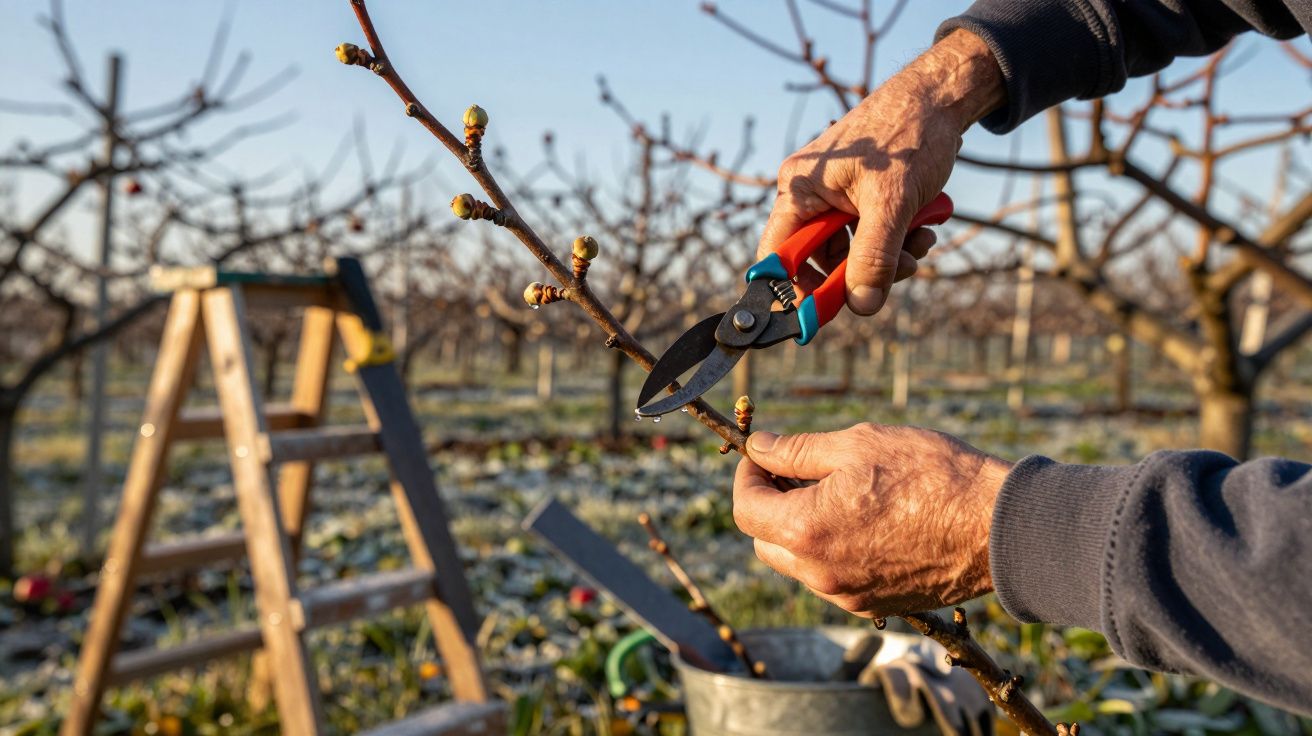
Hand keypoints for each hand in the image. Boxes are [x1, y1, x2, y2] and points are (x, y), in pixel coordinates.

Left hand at [732, 423, 1011, 617]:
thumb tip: (758, 448)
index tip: (763, 456)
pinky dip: (832, 553)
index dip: (748, 477)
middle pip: (764, 542)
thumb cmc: (931, 475)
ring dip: (801, 532)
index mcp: (806, 531)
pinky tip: (864, 522)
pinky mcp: (876, 607)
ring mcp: (848, 596)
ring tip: (837, 494)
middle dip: (771, 506)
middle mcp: (819, 574)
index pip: (746, 510)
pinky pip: (834, 581)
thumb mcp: (857, 445)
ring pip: (799, 565)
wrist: (997, 525)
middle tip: (796, 472)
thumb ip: (796, 450)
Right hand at [760, 29, 1003, 314]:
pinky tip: (922, 230)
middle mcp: (811, 195)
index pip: (777, 254)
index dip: (795, 288)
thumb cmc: (909, 134)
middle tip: (898, 273)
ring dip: (887, 258)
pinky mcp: (861, 198)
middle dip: (860, 272)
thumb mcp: (893, 202)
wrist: (941, 98)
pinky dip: (896, 241)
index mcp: (799, 189)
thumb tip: (861, 305)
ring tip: (919, 243)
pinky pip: (870, 236)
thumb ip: (874, 256)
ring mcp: (836, 197)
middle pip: (819, 259)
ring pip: (851, 251)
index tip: (822, 313)